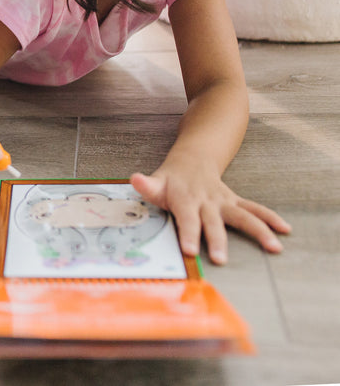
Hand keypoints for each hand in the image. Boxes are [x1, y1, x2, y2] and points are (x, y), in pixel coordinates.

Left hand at [130, 169, 290, 264]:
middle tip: (221, 259)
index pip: (186, 218)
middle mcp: (207, 201)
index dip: (187, 232)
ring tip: (274, 247)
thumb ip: (147, 185)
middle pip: (213, 222)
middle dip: (217, 240)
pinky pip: (254, 210)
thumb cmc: (170, 179)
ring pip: (243, 215)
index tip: (188, 250)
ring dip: (259, 230)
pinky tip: (284, 230)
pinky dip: (270, 218)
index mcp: (185, 199)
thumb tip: (136, 179)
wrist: (192, 160)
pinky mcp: (235, 203)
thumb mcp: (157, 181)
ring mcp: (224, 201)